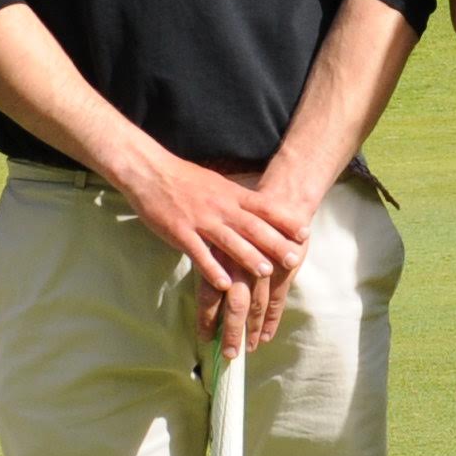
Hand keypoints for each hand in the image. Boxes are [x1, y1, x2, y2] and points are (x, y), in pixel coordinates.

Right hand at [123, 150, 310, 352]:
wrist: (150, 171)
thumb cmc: (185, 179)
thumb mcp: (218, 183)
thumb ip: (238, 199)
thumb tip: (262, 210)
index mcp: (230, 194)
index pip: (263, 207)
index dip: (285, 220)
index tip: (305, 232)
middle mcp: (219, 207)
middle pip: (252, 226)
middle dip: (274, 243)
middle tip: (294, 259)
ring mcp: (200, 220)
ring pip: (229, 240)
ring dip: (248, 257)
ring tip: (266, 272)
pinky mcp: (179, 232)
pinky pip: (198, 253)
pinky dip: (211, 268)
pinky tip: (223, 284)